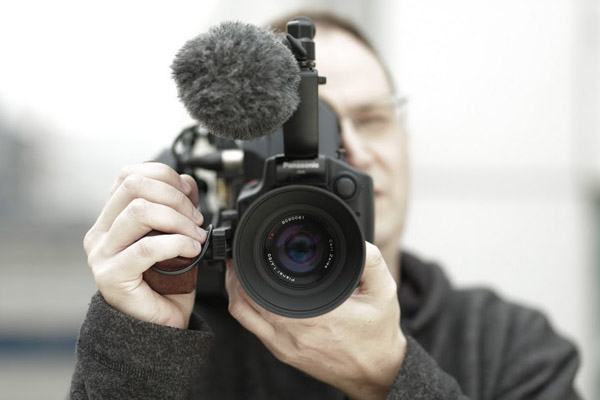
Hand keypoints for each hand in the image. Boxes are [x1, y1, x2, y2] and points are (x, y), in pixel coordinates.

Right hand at [84, 162, 206, 328]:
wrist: (160, 324)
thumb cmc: (167, 282)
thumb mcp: (174, 234)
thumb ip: (176, 206)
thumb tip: (187, 183)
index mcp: (111, 218)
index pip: (130, 175)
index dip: (165, 177)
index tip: (189, 195)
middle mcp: (101, 232)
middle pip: (134, 186)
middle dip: (174, 196)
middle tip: (195, 218)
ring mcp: (102, 254)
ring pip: (140, 211)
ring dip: (178, 219)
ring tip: (195, 235)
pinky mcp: (112, 276)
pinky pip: (147, 248)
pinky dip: (177, 242)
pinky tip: (191, 248)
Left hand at [226, 242, 406, 399]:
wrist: (377, 373)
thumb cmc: (378, 335)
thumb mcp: (383, 292)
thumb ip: (370, 261)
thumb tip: (357, 241)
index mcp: (313, 316)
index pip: (263, 289)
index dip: (246, 267)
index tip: (245, 249)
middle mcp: (293, 333)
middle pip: (243, 300)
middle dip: (235, 275)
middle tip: (238, 255)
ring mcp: (284, 346)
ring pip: (243, 315)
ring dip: (236, 291)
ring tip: (238, 271)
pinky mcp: (283, 353)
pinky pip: (252, 328)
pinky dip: (245, 308)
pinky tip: (252, 294)